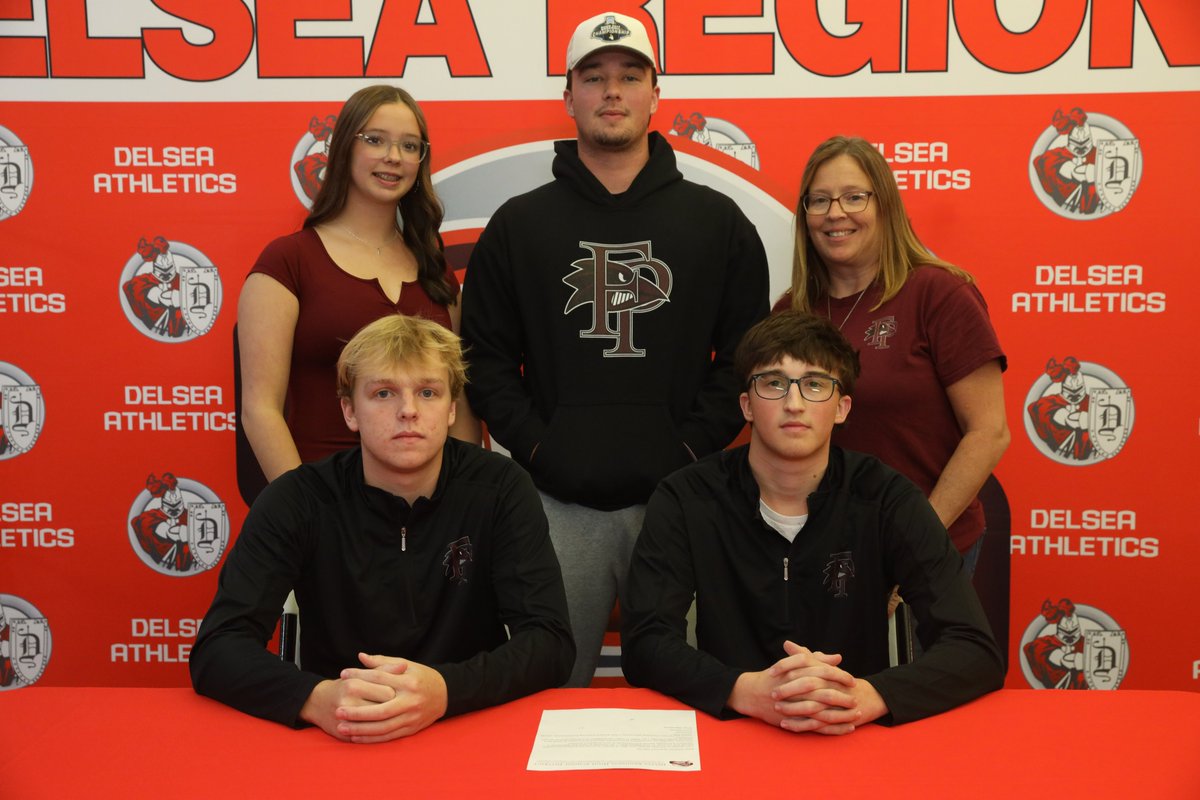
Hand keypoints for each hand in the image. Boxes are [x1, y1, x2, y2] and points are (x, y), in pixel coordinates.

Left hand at [333, 653, 448, 742]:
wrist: (445, 694)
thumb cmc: (421, 677)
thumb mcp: (406, 665)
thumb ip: (382, 662)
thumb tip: (361, 657)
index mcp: (408, 681)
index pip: (380, 678)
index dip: (359, 676)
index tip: (342, 675)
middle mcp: (411, 700)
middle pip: (380, 710)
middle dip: (357, 712)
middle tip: (338, 710)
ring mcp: (412, 717)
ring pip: (383, 727)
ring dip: (361, 729)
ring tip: (342, 727)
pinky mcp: (411, 729)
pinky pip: (389, 736)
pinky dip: (371, 738)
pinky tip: (356, 737)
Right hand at [728, 641, 861, 734]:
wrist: (752, 693)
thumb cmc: (776, 677)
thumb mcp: (794, 664)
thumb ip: (816, 659)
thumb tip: (838, 658)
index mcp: (797, 672)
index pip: (823, 672)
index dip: (839, 676)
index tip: (852, 680)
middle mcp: (796, 689)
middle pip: (824, 693)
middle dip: (842, 696)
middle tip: (855, 698)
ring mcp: (794, 706)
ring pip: (822, 712)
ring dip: (841, 714)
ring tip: (856, 714)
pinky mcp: (794, 721)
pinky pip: (817, 727)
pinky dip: (834, 729)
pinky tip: (848, 728)